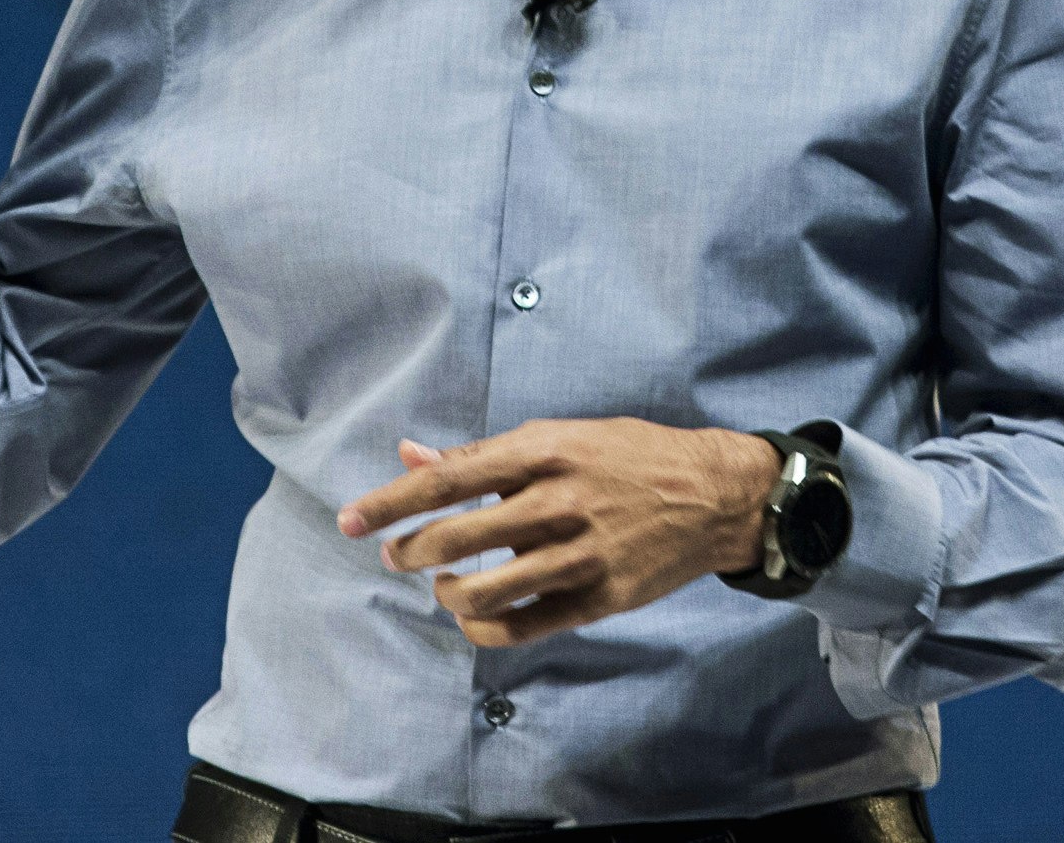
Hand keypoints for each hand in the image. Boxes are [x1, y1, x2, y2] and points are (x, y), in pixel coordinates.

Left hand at [337, 420, 780, 646]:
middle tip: (396, 553)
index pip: (446, 478)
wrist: (712, 495)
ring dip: (444, 591)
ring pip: (483, 589)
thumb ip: (482, 455)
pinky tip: (471, 614)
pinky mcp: (600, 598)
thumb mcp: (557, 437)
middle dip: (409, 550)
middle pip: (455, 536)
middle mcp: (560, 501)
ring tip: (441, 584)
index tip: (350, 520)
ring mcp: (582, 554)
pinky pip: (521, 626)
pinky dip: (482, 626)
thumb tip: (409, 455)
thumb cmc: (625, 457)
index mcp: (545, 450)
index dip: (390, 501)